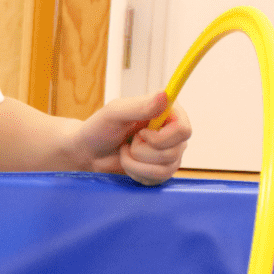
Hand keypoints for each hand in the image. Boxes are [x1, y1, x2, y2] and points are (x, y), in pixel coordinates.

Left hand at [75, 91, 191, 185]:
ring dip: (136, 163)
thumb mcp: (115, 113)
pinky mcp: (162, 169)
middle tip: (129, 141)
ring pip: (166, 168)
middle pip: (175, 151)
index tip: (141, 133)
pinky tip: (128, 163)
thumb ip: (140, 106)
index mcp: (167, 111)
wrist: (89, 152)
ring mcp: (170, 152)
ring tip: (125, 151)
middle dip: (142, 151)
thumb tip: (165, 95)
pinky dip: (137, 173)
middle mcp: (173, 132)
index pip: (184, 129)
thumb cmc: (100, 128)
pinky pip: (158, 179)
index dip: (162, 137)